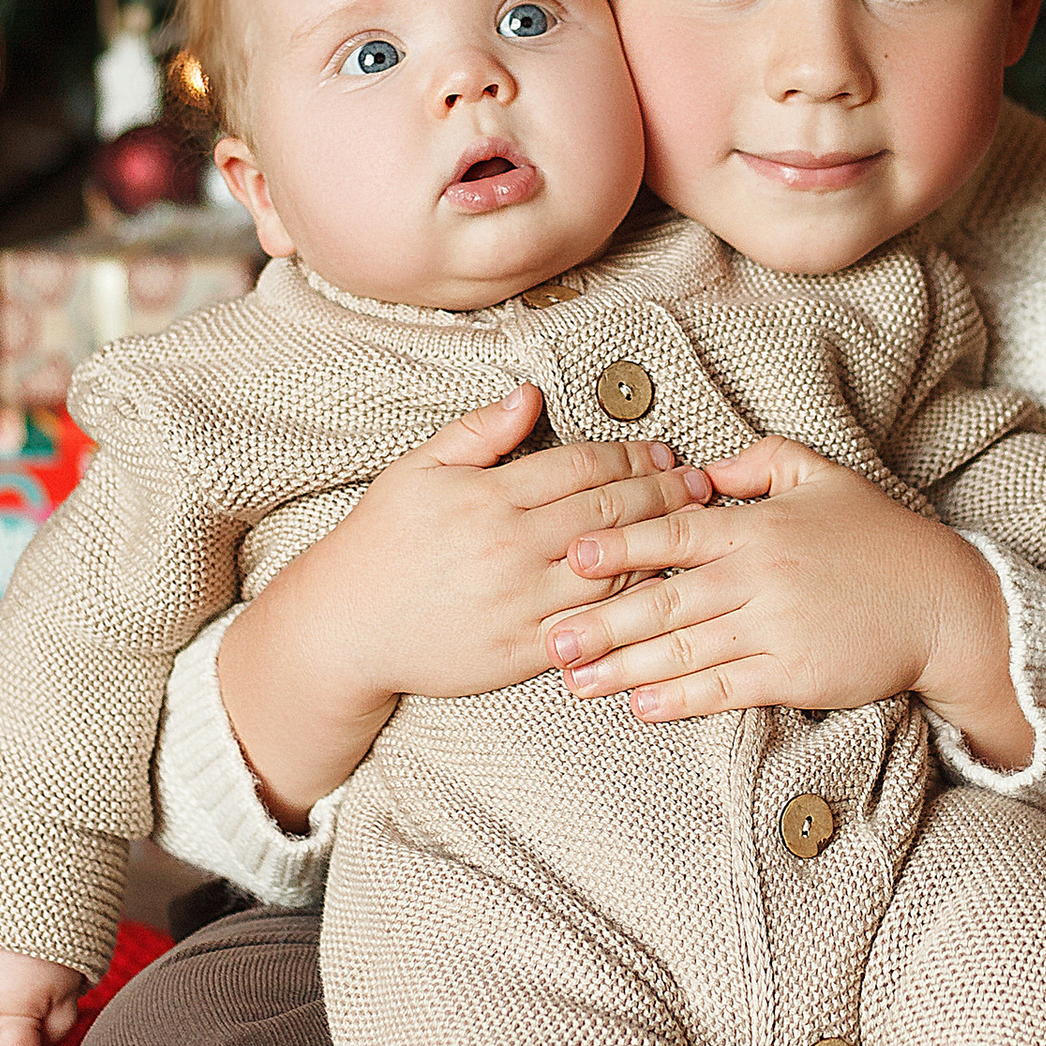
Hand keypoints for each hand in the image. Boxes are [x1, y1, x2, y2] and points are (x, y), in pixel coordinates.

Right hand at [218, 386, 714, 807]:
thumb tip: (530, 394)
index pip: (582, 466)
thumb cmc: (381, 543)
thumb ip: (478, 432)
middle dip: (664, 492)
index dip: (632, 456)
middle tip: (699, 483)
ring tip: (695, 526)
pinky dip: (633, 604)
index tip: (662, 451)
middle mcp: (510, 548)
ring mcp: (520, 603)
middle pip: (610, 512)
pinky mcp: (524, 650)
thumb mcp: (418, 471)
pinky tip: (659, 587)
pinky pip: (595, 623)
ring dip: (662, 544)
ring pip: (614, 568)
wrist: (345, 627)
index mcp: (489, 497)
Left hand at [542, 437, 1028, 763]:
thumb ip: (758, 463)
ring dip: (625, 667)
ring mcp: (777, 628)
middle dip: (600, 620)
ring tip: (575, 681)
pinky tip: (641, 706)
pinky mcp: (795, 673)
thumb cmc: (880, 537)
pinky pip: (727, 688)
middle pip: (664, 598)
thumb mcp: (823, 476)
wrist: (943, 604)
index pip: (673, 532)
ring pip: (686, 649)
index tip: (568, 556)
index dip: (618, 545)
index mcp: (758, 527)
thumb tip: (701, 469)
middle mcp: (760, 577)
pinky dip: (681, 698)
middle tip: (547, 636)